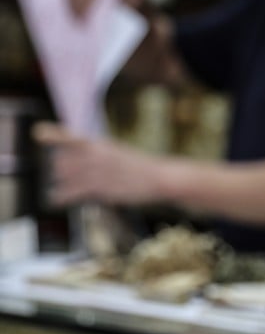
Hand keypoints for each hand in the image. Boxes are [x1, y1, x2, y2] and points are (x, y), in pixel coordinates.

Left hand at [33, 122, 165, 206]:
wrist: (158, 178)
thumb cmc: (142, 168)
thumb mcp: (118, 153)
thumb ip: (97, 155)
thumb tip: (80, 162)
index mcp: (98, 144)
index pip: (67, 136)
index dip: (50, 134)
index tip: (37, 132)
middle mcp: (92, 154)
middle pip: (59, 161)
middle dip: (60, 171)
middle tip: (66, 179)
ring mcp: (94, 171)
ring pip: (61, 177)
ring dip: (61, 185)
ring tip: (66, 191)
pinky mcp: (96, 188)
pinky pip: (67, 193)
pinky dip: (58, 198)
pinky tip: (55, 201)